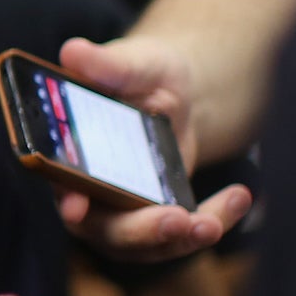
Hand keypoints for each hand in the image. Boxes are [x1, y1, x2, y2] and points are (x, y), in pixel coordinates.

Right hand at [54, 36, 251, 261]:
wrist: (180, 92)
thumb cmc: (145, 72)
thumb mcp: (134, 62)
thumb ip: (106, 64)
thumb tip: (73, 50)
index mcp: (70, 152)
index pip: (58, 181)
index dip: (66, 197)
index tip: (77, 207)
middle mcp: (88, 189)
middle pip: (102, 228)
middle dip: (140, 231)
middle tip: (180, 220)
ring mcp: (122, 210)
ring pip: (141, 245)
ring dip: (178, 241)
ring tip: (215, 222)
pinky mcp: (156, 217)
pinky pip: (176, 238)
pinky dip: (209, 223)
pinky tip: (236, 197)